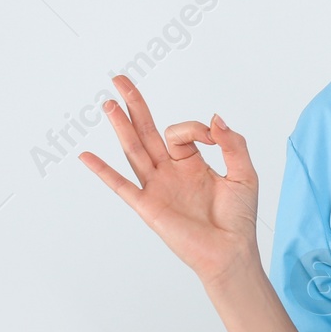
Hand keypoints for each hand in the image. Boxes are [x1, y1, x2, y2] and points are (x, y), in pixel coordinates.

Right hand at [79, 75, 259, 285]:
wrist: (231, 252)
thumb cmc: (239, 218)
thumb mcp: (244, 174)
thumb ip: (232, 144)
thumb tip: (214, 117)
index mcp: (192, 163)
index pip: (183, 131)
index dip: (198, 127)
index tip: (214, 136)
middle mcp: (170, 172)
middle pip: (147, 132)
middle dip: (135, 105)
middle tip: (119, 80)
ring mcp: (157, 187)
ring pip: (133, 150)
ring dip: (121, 126)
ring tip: (108, 103)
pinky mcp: (148, 206)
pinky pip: (121, 185)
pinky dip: (102, 171)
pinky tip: (86, 156)